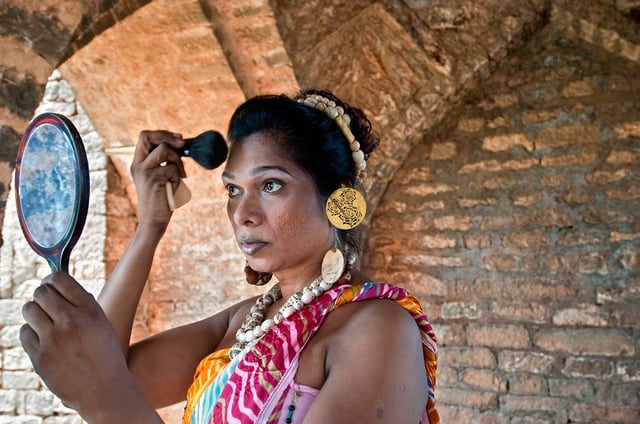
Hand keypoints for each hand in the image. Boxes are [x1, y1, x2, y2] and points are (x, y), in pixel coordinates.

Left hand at [20, 273, 151, 420]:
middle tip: (47, 304)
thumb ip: (81, 304)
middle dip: (42, 295)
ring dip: (35, 312)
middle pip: (40, 292)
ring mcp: (53, 340)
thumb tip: (56, 285)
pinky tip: (44, 340)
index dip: (52, 280)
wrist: (104, 390)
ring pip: (28, 309)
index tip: (51, 285)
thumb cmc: (104, 354)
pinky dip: (31, 333)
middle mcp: (71, 321)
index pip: (59, 279)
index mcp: (90, 310)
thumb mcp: (101, 322)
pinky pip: (24, 332)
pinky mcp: (40, 357)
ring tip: (46, 322)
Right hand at [130, 130, 186, 232]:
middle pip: (147, 136)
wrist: (153, 221)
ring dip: (177, 161)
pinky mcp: (152, 179)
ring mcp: (143, 171)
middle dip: (167, 136)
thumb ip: (166, 161)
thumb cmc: (162, 199)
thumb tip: (181, 143)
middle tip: (182, 144)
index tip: (179, 138)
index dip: (162, 134)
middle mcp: (138, 165)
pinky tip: (174, 188)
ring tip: (179, 176)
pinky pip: (172, 169)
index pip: (145, 136)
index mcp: (138, 162)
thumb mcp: (161, 176)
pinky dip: (178, 178)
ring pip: (164, 150)